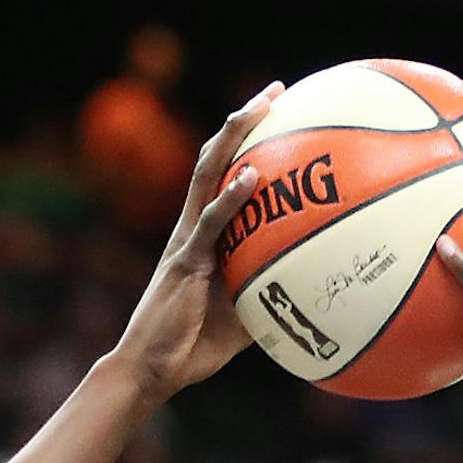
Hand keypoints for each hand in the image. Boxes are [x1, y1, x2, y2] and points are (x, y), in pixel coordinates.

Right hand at [109, 84, 283, 404]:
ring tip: (260, 108)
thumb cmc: (191, 349)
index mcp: (203, 236)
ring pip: (207, 174)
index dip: (247, 144)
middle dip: (244, 121)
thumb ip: (268, 295)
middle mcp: (191, 227)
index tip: (278, 115)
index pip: (223, 176)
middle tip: (276, 91)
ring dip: (233, 138)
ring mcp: (185, 240)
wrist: (151, 371)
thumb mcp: (242, 318)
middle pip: (215, 158)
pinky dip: (231, 197)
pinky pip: (210, 222)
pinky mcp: (184, 261)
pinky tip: (252, 176)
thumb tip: (311, 292)